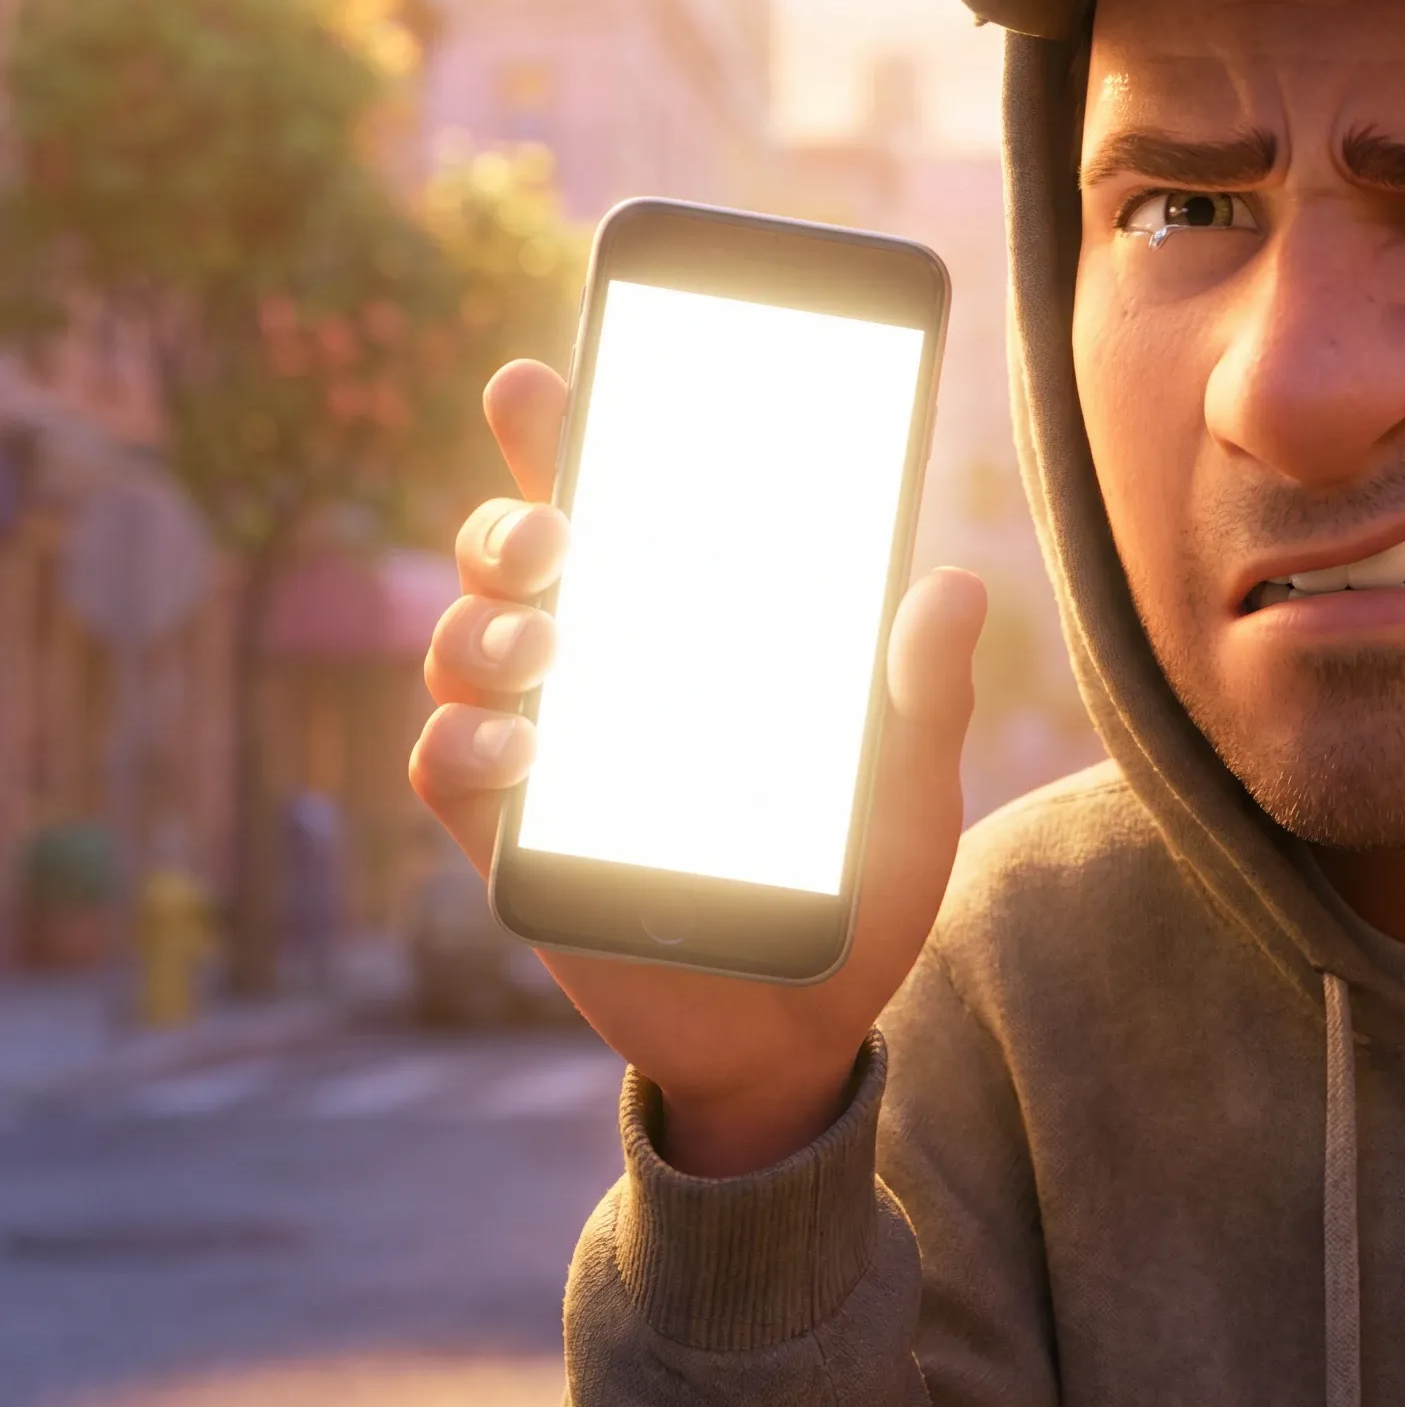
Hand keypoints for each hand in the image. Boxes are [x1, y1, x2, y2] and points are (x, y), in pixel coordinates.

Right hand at [409, 359, 985, 1177]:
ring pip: (463, 645)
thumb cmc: (856, 882)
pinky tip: (518, 741)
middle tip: (560, 533)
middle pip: (513, 557)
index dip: (565, 437)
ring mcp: (550, 752)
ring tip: (547, 639)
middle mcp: (604, 669)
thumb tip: (953, 587)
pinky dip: (467, 740)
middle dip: (512, 522)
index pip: (616, 507)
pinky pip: (450, 769)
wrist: (807, 1026)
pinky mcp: (515, 842)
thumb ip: (925, 692)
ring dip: (484, 626)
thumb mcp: (909, 784)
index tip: (540, 380)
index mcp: (693, 628)